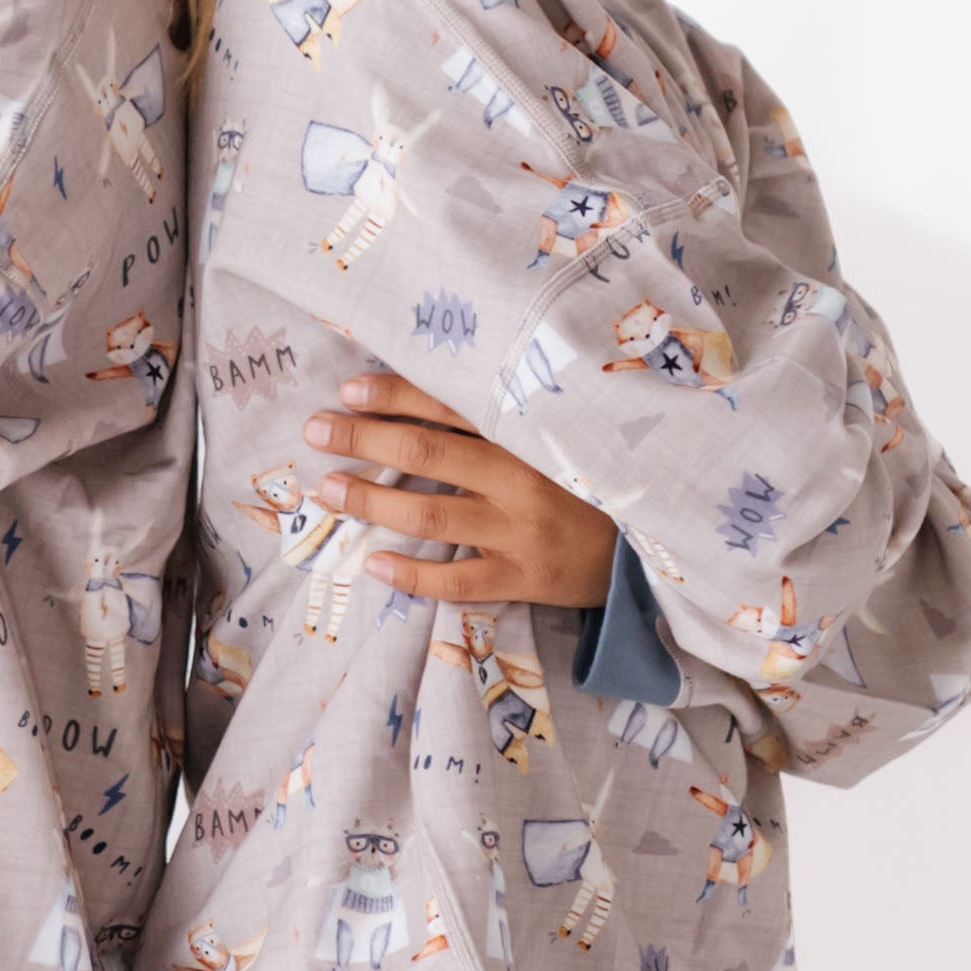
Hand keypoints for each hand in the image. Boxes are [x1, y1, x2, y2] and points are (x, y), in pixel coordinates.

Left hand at [306, 370, 621, 609]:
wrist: (655, 543)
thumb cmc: (596, 480)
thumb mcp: (560, 435)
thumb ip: (505, 420)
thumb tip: (427, 401)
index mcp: (528, 430)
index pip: (449, 404)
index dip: (395, 394)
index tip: (348, 388)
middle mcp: (522, 475)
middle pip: (428, 452)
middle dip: (365, 439)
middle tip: (316, 431)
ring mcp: (521, 530)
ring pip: (432, 515)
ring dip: (373, 500)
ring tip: (329, 490)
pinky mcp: (526, 578)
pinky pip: (458, 581)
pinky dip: (412, 575)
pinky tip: (373, 563)